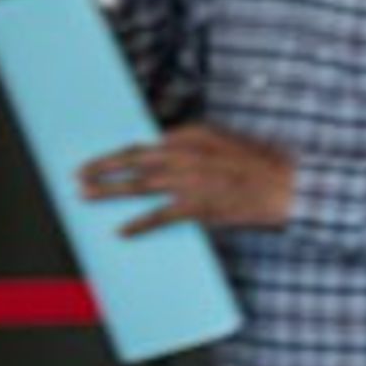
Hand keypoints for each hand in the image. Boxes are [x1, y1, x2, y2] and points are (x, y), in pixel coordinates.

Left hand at [79, 123, 294, 235]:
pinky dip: (137, 225)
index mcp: (192, 134)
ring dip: (107, 190)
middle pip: (132, 159)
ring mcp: (188, 180)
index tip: (107, 159)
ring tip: (85, 194)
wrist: (287, 186)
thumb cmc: (264, 165)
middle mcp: (184, 153)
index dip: (123, 153)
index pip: (148, 142)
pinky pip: (158, 216)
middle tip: (79, 173)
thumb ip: (196, 147)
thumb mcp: (227, 142)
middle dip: (102, 166)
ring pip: (137, 185)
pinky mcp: (195, 206)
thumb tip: (171, 155)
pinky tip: (121, 231)